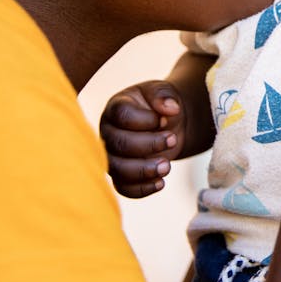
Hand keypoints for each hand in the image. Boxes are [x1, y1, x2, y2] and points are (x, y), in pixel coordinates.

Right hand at [99, 81, 186, 197]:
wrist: (166, 124)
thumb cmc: (160, 105)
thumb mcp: (163, 92)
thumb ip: (164, 95)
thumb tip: (170, 109)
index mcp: (116, 108)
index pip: (121, 115)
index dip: (144, 119)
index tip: (164, 119)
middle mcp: (109, 132)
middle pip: (119, 143)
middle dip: (148, 145)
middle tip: (172, 140)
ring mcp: (112, 155)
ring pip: (117, 169)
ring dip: (143, 171)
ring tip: (166, 166)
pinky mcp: (120, 174)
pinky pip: (123, 187)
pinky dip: (141, 189)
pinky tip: (161, 183)